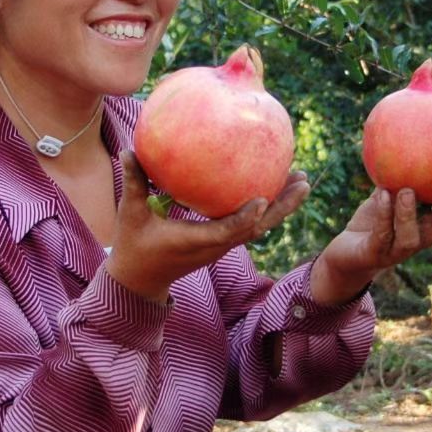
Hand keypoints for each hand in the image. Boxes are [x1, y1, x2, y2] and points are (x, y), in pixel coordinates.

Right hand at [105, 152, 309, 301]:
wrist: (140, 280)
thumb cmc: (134, 246)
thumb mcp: (131, 213)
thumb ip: (133, 182)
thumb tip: (128, 150)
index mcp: (195, 241)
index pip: (227, 232)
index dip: (245, 217)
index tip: (262, 199)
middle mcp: (215, 245)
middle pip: (257, 228)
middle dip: (282, 206)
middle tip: (303, 180)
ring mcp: (221, 245)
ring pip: (259, 227)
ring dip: (281, 206)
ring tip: (301, 181)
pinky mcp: (222, 242)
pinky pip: (250, 224)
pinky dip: (266, 208)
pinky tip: (273, 186)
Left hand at [308, 187, 431, 304]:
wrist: (344, 255)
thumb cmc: (369, 223)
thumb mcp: (383, 199)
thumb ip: (396, 180)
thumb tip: (409, 146)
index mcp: (420, 229)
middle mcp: (413, 242)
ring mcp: (394, 252)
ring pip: (410, 238)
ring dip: (410, 214)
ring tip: (408, 191)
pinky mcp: (373, 254)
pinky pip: (381, 235)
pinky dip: (384, 215)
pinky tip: (383, 195)